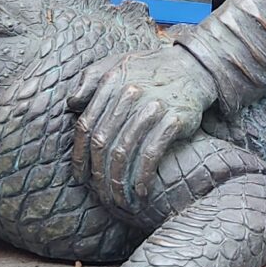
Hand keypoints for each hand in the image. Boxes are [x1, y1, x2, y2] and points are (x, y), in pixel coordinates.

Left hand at [70, 45, 217, 206]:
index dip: (80, 155)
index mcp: (110, 82)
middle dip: (99, 175)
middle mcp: (129, 94)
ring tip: (119, 201)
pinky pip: (151, 154)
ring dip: (119, 182)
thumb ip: (90, 80)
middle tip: (100, 196)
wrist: (194, 67)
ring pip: (124, 152)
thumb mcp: (116, 65)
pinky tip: (140, 191)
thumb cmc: (149, 71)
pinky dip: (142, 176)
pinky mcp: (174, 119)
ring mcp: (152, 107)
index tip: (81, 178)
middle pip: (103, 143)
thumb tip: (71, 103)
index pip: (86, 126)